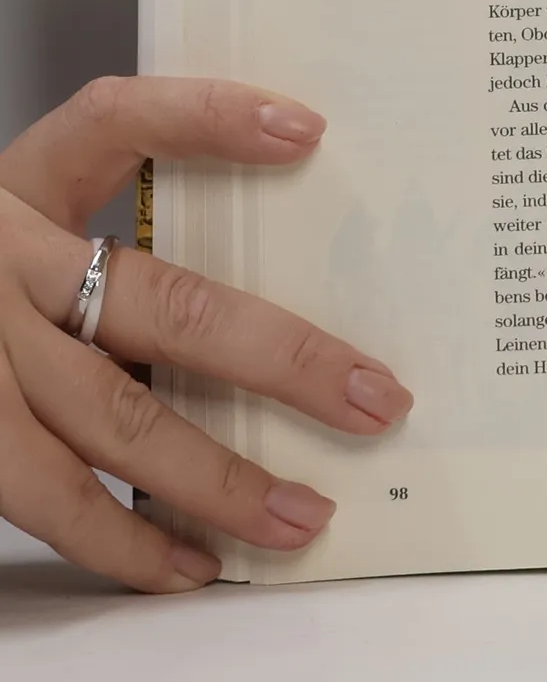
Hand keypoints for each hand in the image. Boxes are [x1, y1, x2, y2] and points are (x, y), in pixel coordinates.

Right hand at [0, 77, 413, 591]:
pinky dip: (126, 538)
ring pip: (117, 417)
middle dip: (283, 360)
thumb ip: (106, 246)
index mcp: (18, 191)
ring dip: (222, 480)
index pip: (114, 122)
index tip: (306, 130)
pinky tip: (193, 564)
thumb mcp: (20, 237)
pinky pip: (50, 494)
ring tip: (305, 516)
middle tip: (376, 399)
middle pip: (163, 304)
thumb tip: (264, 295)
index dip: (207, 118)